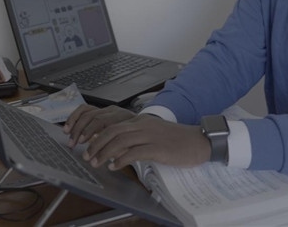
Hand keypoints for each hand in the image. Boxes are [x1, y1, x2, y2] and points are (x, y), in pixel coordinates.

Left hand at [63, 104, 209, 169]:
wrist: (199, 141)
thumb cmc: (178, 140)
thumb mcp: (154, 134)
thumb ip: (137, 138)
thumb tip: (118, 149)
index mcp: (142, 121)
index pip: (114, 125)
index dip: (98, 136)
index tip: (89, 146)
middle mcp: (144, 125)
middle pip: (113, 131)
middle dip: (96, 144)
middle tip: (87, 156)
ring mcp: (151, 136)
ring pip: (120, 141)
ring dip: (104, 152)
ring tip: (97, 162)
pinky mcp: (158, 148)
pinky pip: (135, 152)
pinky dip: (121, 159)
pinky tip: (115, 166)